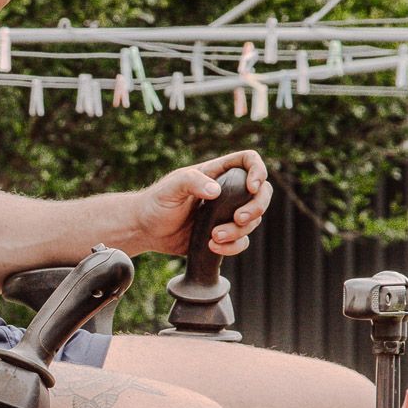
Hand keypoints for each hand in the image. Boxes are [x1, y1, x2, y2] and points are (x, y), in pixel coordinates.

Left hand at [131, 151, 271, 258]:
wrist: (146, 229)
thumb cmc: (155, 202)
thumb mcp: (171, 188)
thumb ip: (191, 182)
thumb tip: (215, 191)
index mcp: (216, 173)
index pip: (248, 161)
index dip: (258, 170)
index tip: (252, 187)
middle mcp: (226, 192)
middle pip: (261, 193)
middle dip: (257, 207)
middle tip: (239, 218)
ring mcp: (226, 214)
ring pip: (252, 220)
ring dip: (238, 231)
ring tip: (213, 237)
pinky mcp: (222, 234)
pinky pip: (241, 241)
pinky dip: (233, 246)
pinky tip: (213, 247)